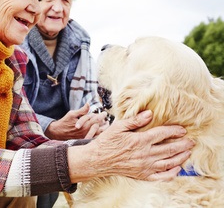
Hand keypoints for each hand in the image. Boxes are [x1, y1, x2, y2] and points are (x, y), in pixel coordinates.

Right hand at [45, 103, 108, 139]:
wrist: (59, 132)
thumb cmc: (65, 122)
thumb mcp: (72, 114)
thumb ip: (82, 110)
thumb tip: (88, 103)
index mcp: (84, 124)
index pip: (97, 119)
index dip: (102, 115)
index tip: (105, 113)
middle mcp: (86, 131)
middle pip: (100, 126)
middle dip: (104, 122)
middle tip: (106, 119)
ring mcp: (86, 136)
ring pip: (99, 133)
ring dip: (104, 129)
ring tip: (106, 125)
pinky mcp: (84, 139)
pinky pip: (95, 138)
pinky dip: (99, 135)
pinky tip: (102, 132)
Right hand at [68, 110, 194, 182]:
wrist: (98, 160)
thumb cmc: (107, 142)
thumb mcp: (118, 126)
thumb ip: (135, 120)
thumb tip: (150, 113)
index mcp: (140, 140)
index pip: (162, 134)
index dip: (174, 131)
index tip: (182, 129)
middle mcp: (145, 154)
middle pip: (170, 148)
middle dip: (183, 144)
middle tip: (191, 141)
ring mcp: (145, 166)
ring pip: (169, 162)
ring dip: (181, 157)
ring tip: (188, 152)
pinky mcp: (142, 175)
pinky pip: (161, 176)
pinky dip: (171, 173)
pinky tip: (176, 168)